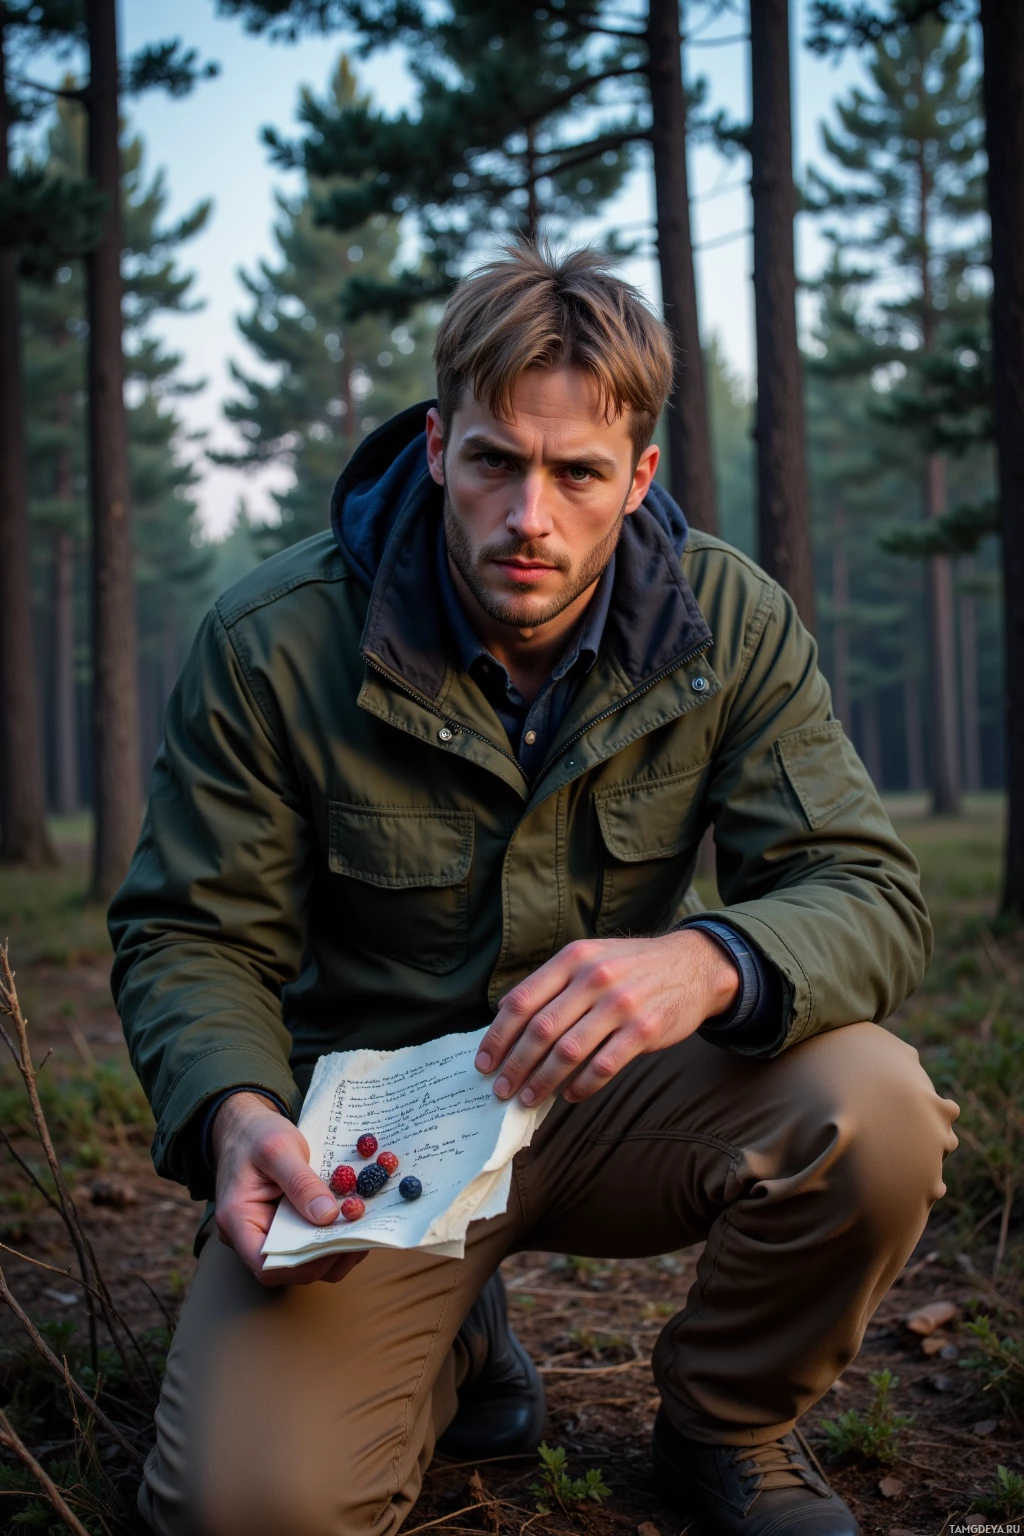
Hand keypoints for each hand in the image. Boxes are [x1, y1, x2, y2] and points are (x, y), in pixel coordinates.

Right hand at [211, 1092, 365, 1286]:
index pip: (267, 1264)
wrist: (245, 1124)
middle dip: (326, 1257)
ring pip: (302, 1260)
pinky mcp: (284, 1225)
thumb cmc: (255, 1134)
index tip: (337, 1243)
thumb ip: (301, 1182)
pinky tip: (351, 1221)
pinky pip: (308, 1241)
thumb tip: (327, 1216)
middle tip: (360, 1234)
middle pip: (289, 1266)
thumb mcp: (279, 1148)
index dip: (303, 1264)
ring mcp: (268, 1232)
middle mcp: (249, 1235)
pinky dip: (331, 1237)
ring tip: (361, 1229)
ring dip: (334, 1251)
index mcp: (237, 1221)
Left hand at [474, 930, 738, 1105]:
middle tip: (501, 1089)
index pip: (522, 1001)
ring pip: (569, 1052)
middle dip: (515, 1065)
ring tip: (529, 1098)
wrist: (693, 964)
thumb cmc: (632, 966)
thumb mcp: (590, 957)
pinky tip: (570, 1096)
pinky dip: (582, 1086)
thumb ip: (552, 983)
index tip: (485, 1062)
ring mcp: (621, 1004)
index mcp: (573, 959)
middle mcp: (594, 978)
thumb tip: (505, 1015)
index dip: (498, 1036)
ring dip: (543, 1081)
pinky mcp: (645, 1029)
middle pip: (540, 1030)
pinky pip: (604, 1066)